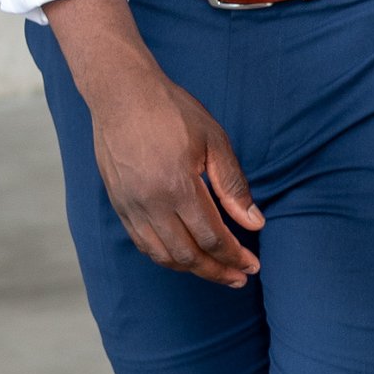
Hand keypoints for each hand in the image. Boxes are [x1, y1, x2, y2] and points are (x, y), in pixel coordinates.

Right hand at [45, 0, 264, 286]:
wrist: (122, 95)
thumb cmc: (173, 112)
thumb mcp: (214, 141)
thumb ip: (233, 186)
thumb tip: (254, 223)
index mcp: (178, 187)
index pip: (212, 238)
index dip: (235, 257)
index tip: (252, 266)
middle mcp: (151, 204)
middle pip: (188, 255)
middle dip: (217, 271)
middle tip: (240, 278)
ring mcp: (131, 208)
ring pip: (163, 255)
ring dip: (192, 269)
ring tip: (217, 273)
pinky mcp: (119, 206)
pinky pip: (143, 244)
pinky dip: (166, 258)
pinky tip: (184, 258)